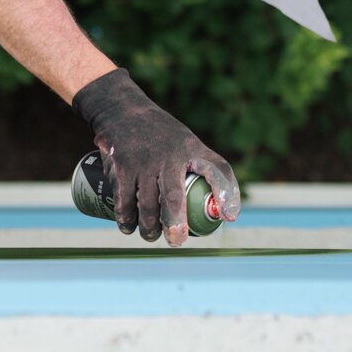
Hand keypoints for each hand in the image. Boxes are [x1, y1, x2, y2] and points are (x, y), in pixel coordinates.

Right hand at [72, 68, 241, 245]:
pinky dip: (125, 219)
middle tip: (177, 241)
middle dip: (175, 224)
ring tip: (151, 235)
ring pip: (147, 205)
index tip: (229, 216)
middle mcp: (169, 156)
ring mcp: (144, 162)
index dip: (226, 193)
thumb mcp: (186, 142)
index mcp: (192, 149)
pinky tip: (128, 227)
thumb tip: (221, 209)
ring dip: (149, 228)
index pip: (217, 169)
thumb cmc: (161, 134)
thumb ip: (203, 168)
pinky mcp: (122, 167)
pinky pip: (124, 200)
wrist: (123, 110)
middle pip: (174, 197)